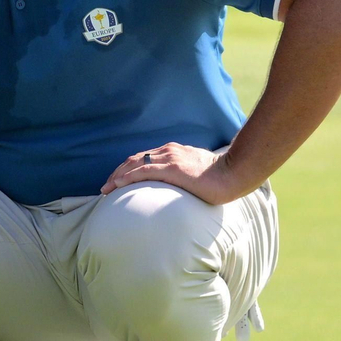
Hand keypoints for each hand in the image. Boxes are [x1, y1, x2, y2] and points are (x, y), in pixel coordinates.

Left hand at [100, 143, 251, 204]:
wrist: (234, 173)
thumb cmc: (221, 176)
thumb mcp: (199, 172)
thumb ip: (186, 175)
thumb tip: (182, 189)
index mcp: (174, 152)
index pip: (144, 158)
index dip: (128, 169)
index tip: (117, 181)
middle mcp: (169, 151)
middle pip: (135, 159)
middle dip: (118, 172)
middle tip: (106, 187)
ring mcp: (170, 158)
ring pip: (135, 164)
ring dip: (117, 176)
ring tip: (106, 189)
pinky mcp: (172, 168)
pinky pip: (143, 171)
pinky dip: (127, 178)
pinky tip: (117, 186)